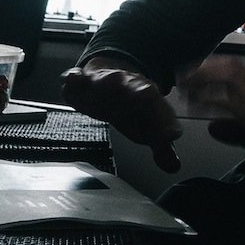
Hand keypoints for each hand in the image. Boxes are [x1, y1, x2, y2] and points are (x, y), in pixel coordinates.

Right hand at [61, 56, 181, 171]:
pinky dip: (74, 77)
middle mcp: (127, 87)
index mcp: (147, 98)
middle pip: (135, 89)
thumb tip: (173, 166)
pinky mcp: (83, 81)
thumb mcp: (148, 127)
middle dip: (139, 91)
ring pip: (106, 80)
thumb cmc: (132, 109)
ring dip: (106, 81)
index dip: (165, 122)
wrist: (110, 80)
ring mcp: (104, 82)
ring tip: (107, 81)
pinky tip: (71, 78)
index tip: (170, 135)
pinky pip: (77, 78)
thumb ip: (162, 147)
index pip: (161, 112)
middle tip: (146, 94)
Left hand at [176, 55, 244, 195]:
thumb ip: (237, 130)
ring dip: (206, 82)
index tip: (191, 72)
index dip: (212, 67)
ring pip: (234, 82)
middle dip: (205, 70)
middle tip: (182, 77)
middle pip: (234, 69)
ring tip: (186, 89)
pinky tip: (199, 108)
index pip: (239, 70)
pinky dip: (214, 103)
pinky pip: (237, 106)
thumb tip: (212, 126)